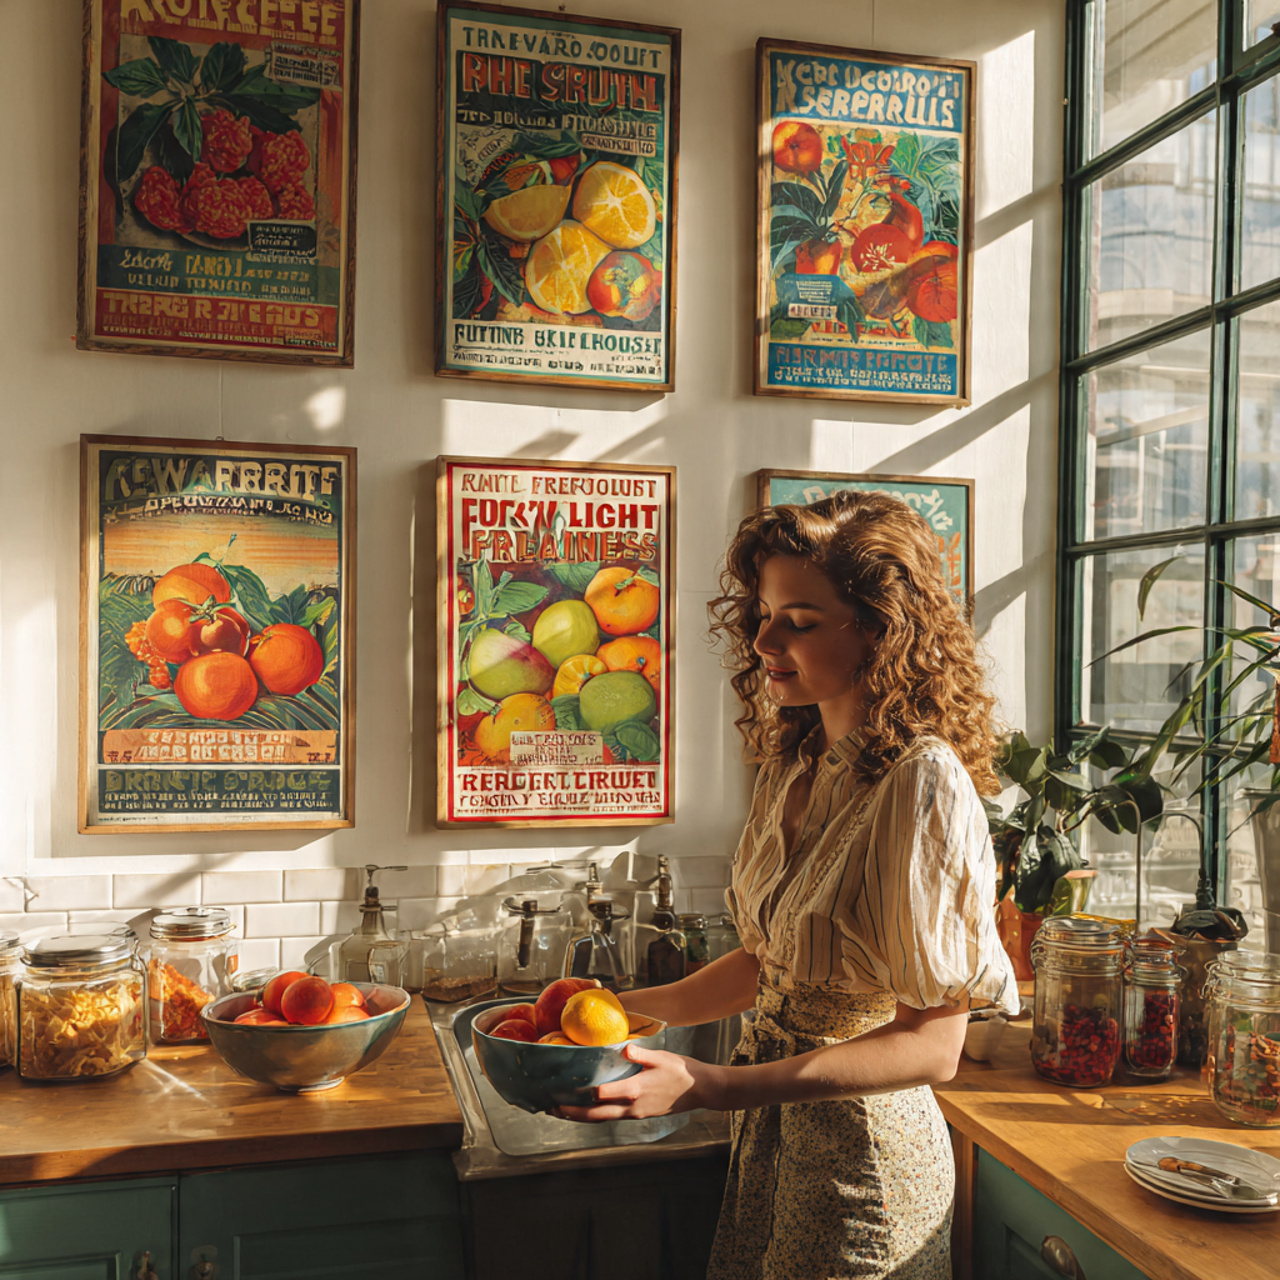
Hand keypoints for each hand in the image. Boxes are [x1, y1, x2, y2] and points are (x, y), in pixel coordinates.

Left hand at [555, 1044, 725, 1121]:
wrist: (700, 1090)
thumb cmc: (681, 1071)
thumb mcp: (661, 1057)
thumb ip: (641, 1054)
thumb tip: (624, 1048)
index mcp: (637, 1090)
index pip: (604, 1095)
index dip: (583, 1093)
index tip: (564, 1087)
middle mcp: (632, 1107)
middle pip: (596, 1115)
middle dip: (572, 1112)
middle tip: (550, 1108)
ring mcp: (635, 1114)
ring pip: (601, 1120)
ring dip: (579, 1116)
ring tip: (559, 1111)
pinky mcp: (637, 1115)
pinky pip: (611, 1117)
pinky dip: (594, 1115)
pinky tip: (583, 1110)